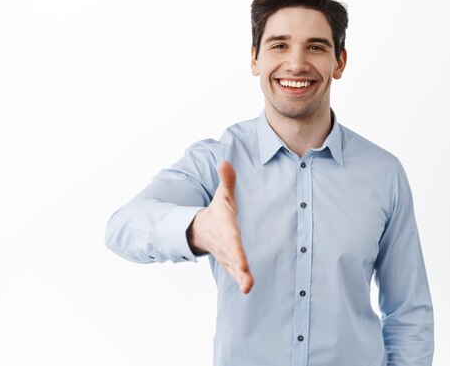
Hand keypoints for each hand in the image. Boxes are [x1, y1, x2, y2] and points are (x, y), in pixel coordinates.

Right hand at [188, 161, 253, 293]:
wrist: (201, 228)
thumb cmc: (219, 211)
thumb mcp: (222, 195)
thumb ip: (227, 181)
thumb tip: (226, 162)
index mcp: (226, 228)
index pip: (233, 240)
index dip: (237, 251)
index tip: (242, 262)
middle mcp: (225, 244)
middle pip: (233, 257)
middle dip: (240, 269)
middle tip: (247, 282)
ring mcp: (226, 255)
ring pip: (234, 268)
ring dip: (241, 277)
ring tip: (248, 287)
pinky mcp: (229, 261)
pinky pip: (234, 271)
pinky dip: (240, 279)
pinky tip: (247, 287)